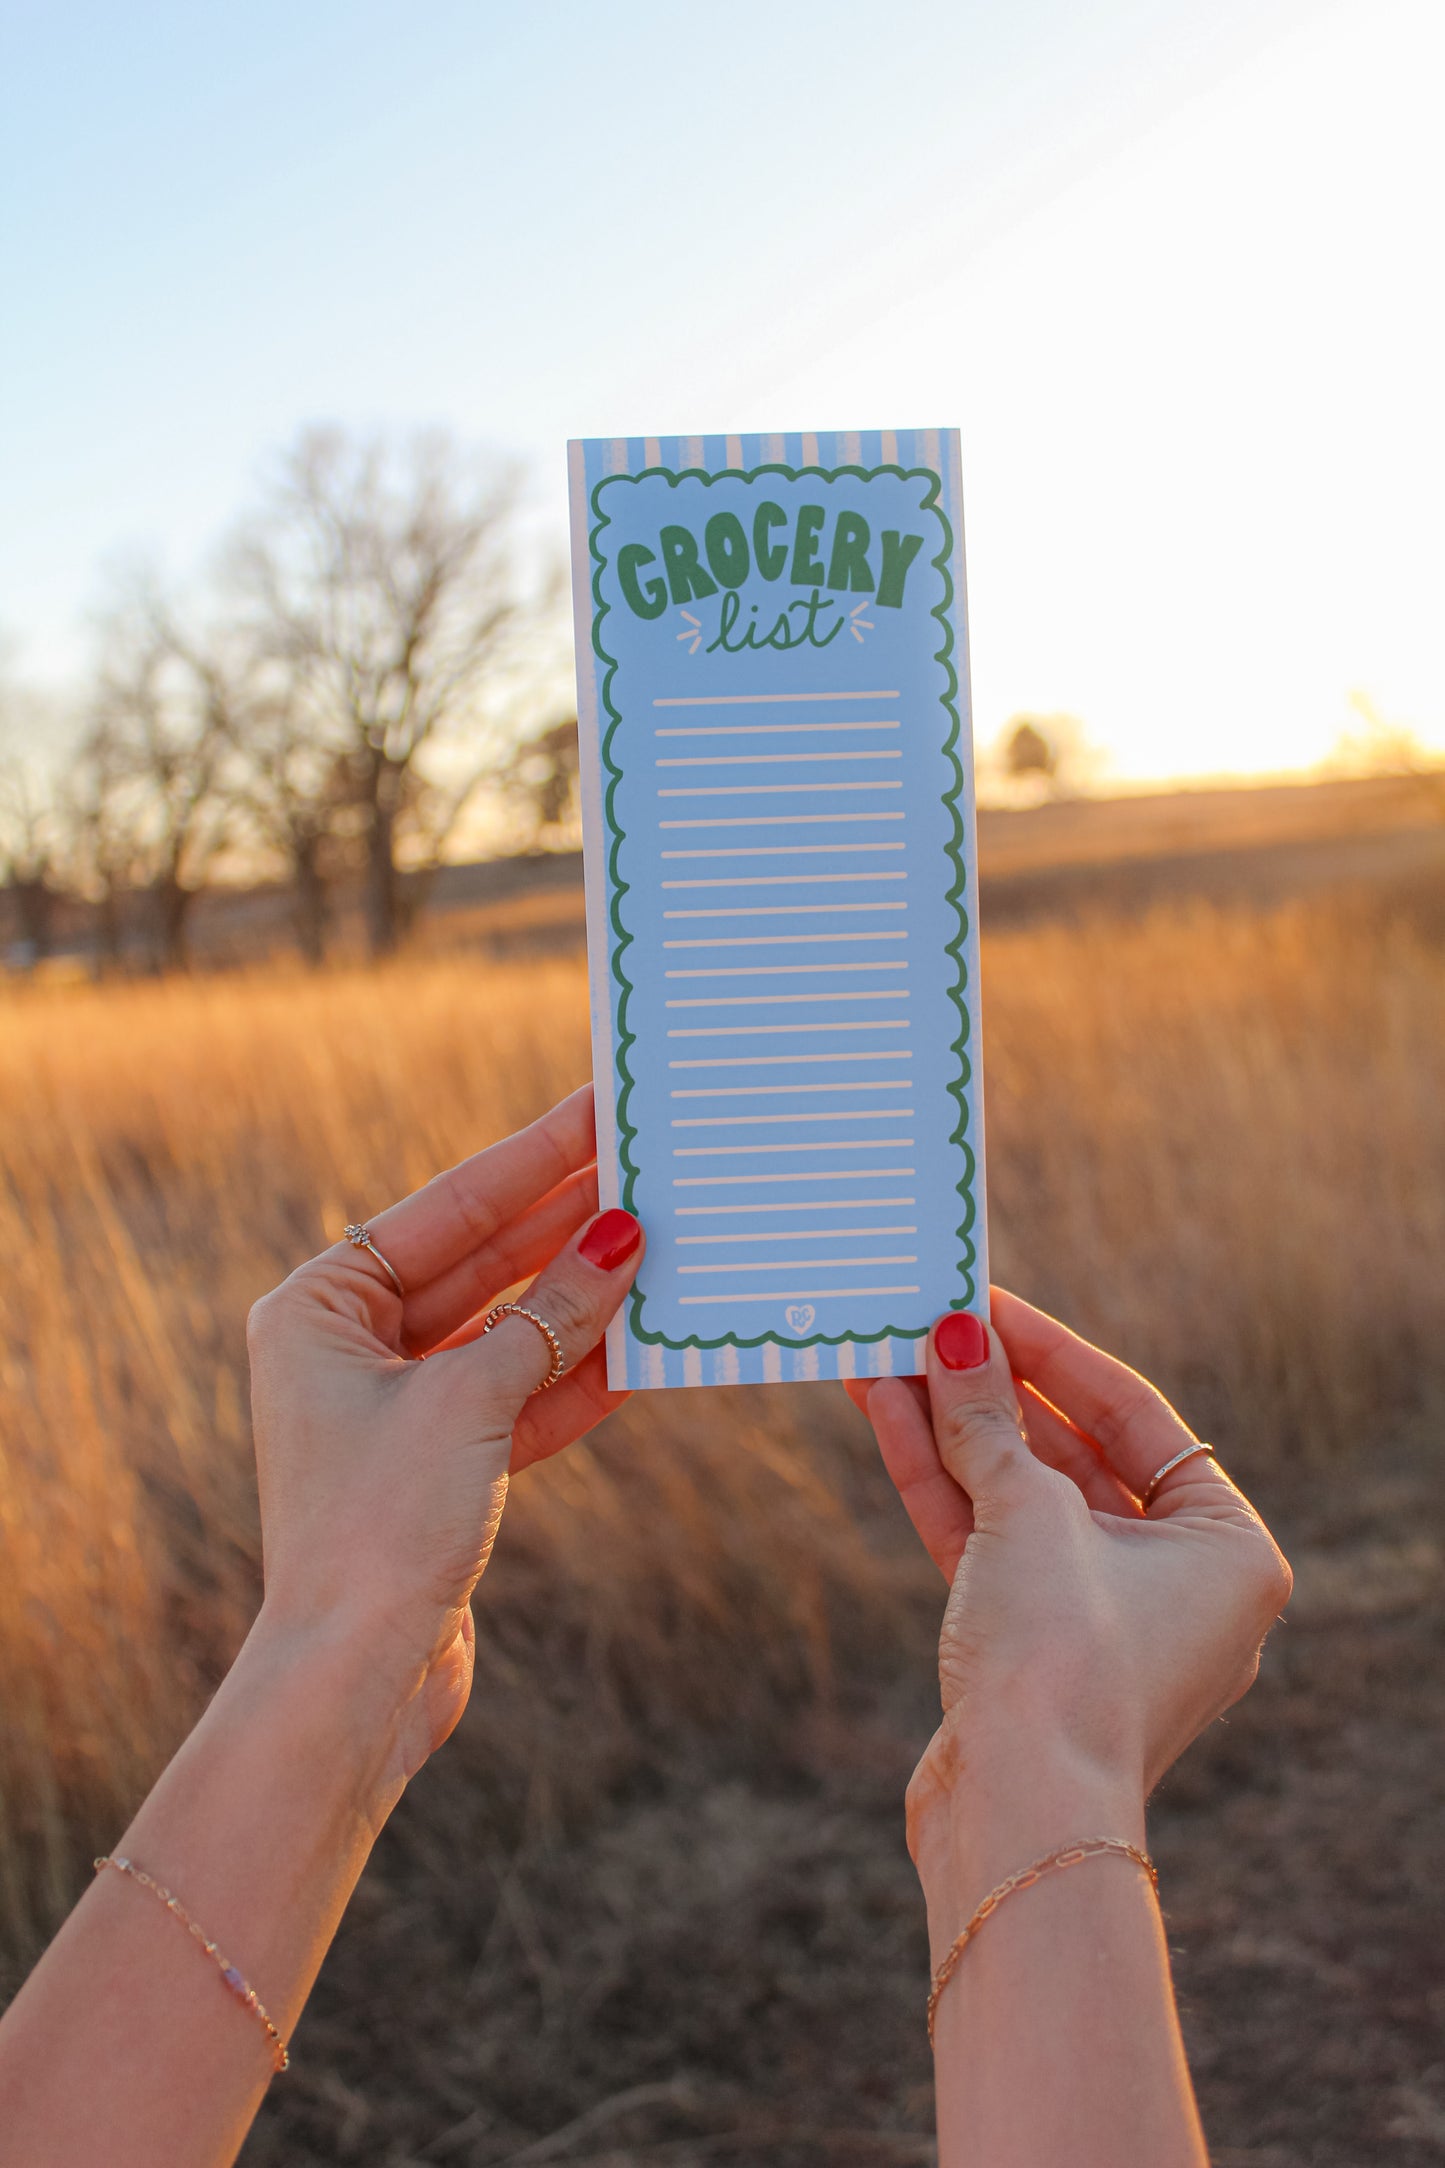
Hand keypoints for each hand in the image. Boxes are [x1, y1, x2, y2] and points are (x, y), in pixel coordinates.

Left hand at [245, 1086, 643, 1799]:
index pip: (446, 1209)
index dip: (529, 1159)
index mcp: (318, 1308)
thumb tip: (620, 1237)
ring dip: (582, 1300)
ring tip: (662, 1244)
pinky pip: (519, 1397)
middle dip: (564, 1225)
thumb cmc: (380, 1526)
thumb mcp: (471, 1400)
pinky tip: (643, 1340)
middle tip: (644, 1168)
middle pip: (480, 1263)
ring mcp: (396, 1409)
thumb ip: (549, 1316)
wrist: (355, 1683)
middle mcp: (349, 1349)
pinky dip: (577, 1375)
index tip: (592, 1109)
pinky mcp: (439, 1467)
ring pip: (508, 1332)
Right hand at [845, 1288, 1291, 1870]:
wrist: (1018, 1818)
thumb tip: (956, 1336)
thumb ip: (987, 1419)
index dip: (1052, 1351)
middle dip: (990, 1391)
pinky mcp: (1030, 1653)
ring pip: (1016, 1500)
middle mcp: (1174, 1583)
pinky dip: (940, 1487)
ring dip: (950, 1431)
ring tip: (884, 1360)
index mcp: (1227, 1548)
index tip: (986, 1301)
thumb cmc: (1063, 1658)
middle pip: (1070, 1454)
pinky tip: (885, 1418)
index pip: (1133, 1416)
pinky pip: (987, 1546)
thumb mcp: (1028, 1513)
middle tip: (929, 1327)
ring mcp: (1098, 1622)